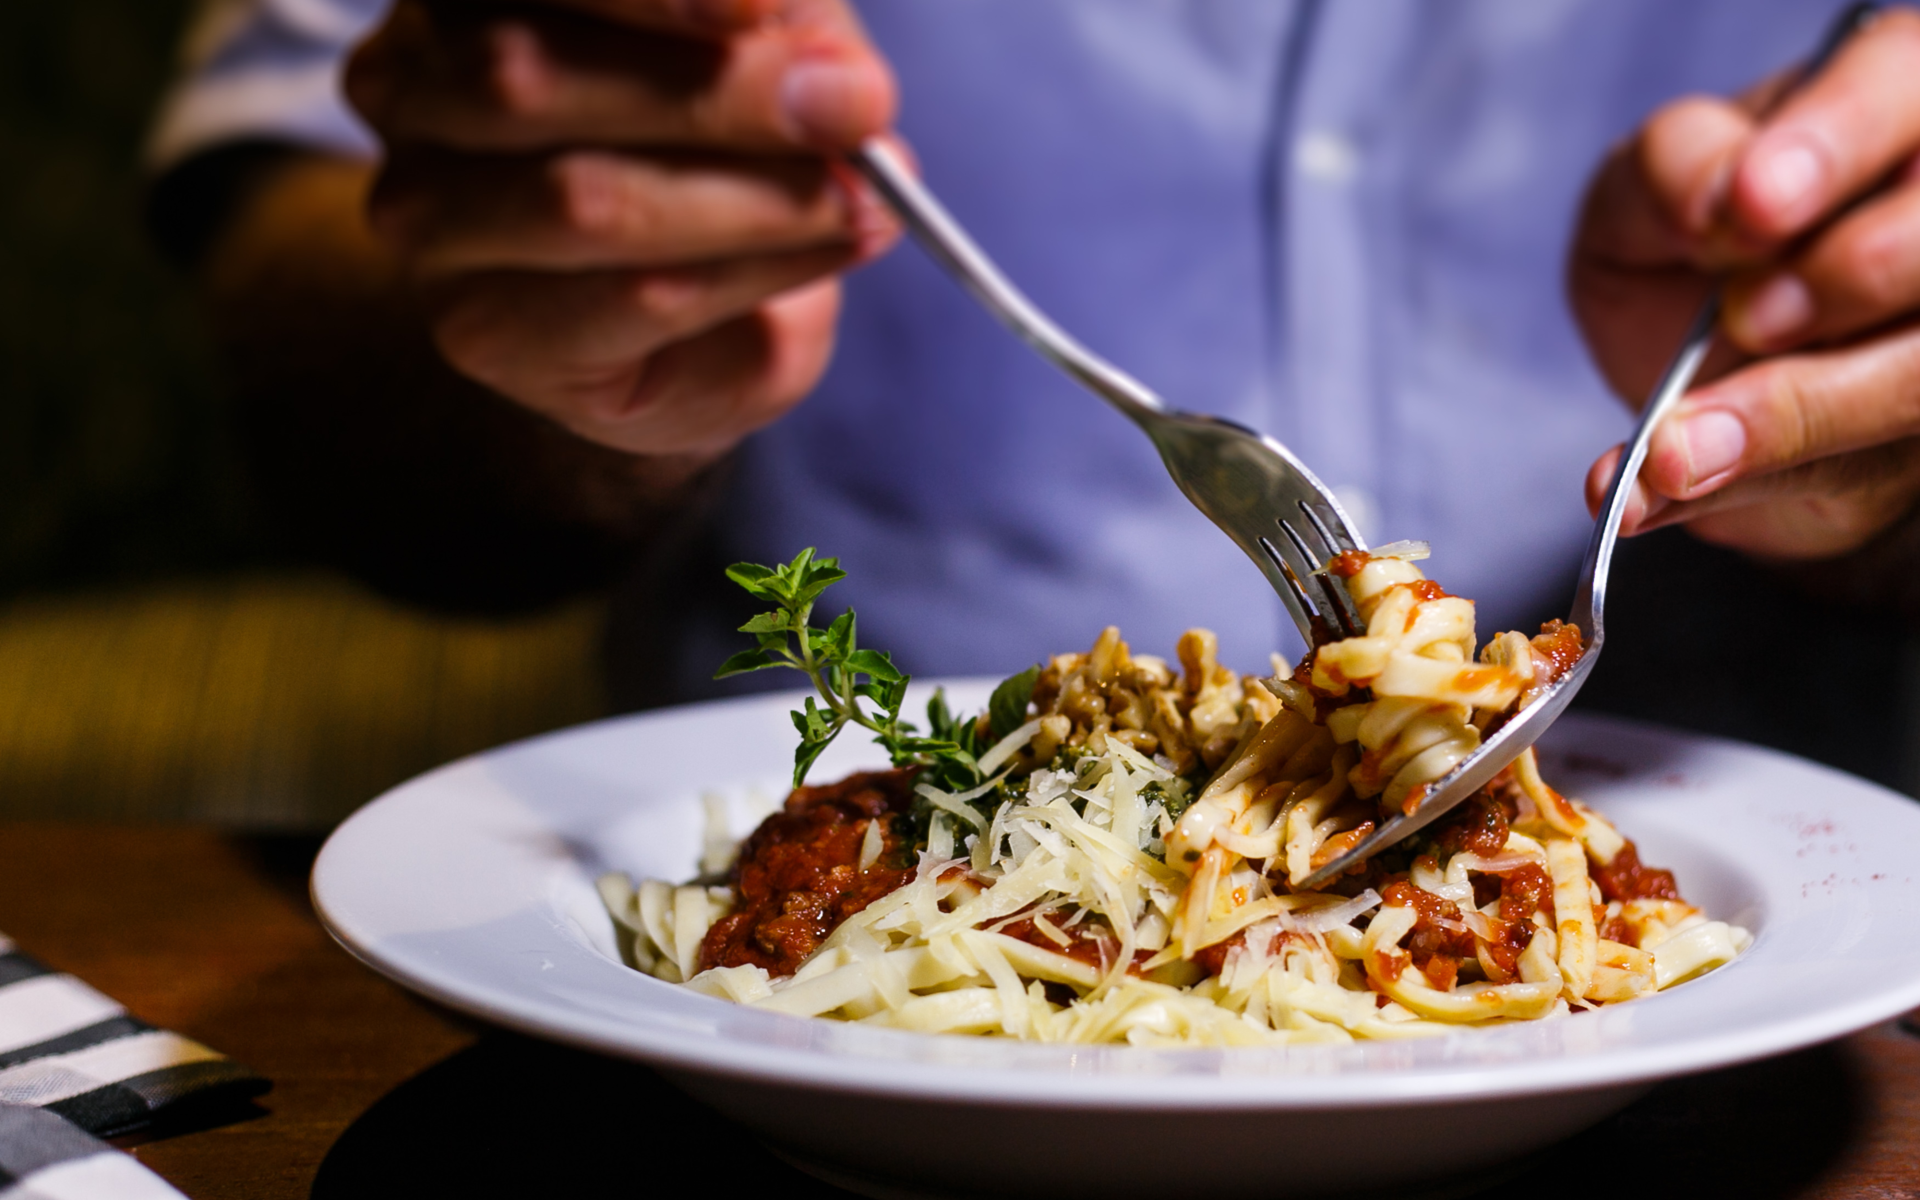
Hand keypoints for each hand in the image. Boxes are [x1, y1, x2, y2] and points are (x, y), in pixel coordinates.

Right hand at [344, 0, 898, 462]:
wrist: (676, 324)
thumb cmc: (704, 157)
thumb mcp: (748, 51)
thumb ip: (775, 36)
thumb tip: (837, 76)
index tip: (762, 5)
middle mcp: (411, 86)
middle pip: (529, 74)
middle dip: (721, 92)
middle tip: (856, 106)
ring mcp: (427, 217)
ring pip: (583, 199)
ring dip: (754, 197)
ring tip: (864, 195)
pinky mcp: (484, 332)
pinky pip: (631, 298)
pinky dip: (755, 270)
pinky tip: (834, 245)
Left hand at [1569, 7, 1919, 560]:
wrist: (1682, 366)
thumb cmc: (1678, 244)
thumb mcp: (1640, 192)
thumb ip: (1673, 171)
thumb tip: (1719, 199)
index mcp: (1883, 103)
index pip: (1894, 89)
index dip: (1835, 143)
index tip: (1755, 203)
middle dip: (1843, 279)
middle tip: (1743, 316)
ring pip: (1918, 375)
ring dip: (1793, 415)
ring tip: (1671, 449)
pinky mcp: (1910, 440)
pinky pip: (1852, 471)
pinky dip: (1742, 485)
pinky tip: (1648, 493)